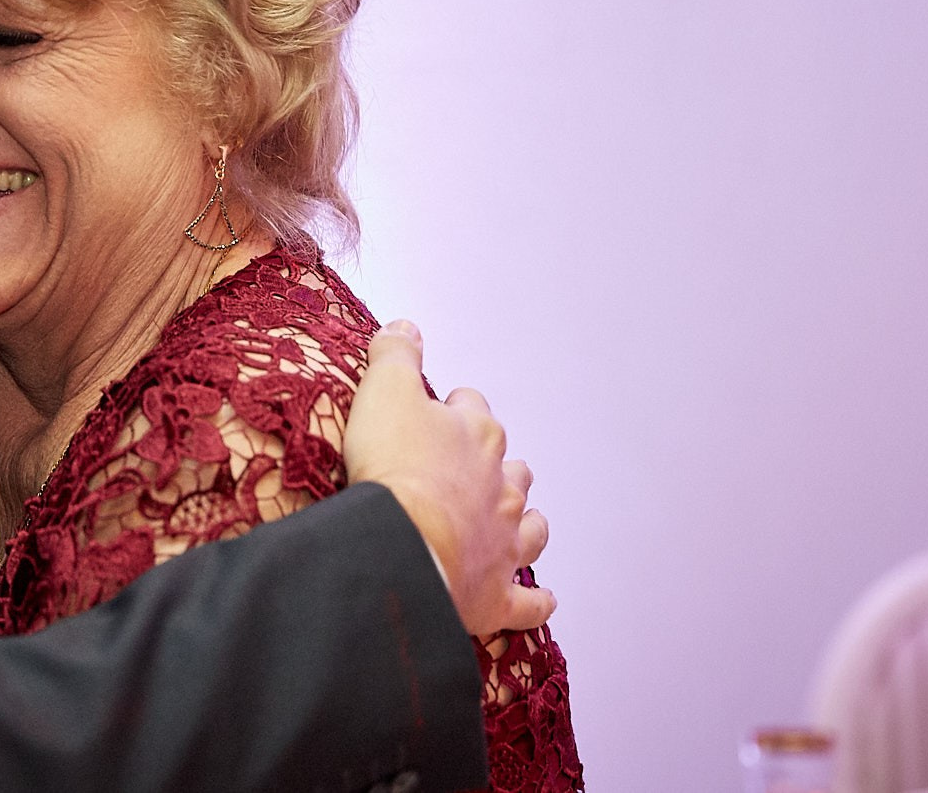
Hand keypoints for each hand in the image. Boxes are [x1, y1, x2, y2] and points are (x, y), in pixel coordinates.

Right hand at [344, 321, 555, 637]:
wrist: (402, 543)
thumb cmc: (393, 466)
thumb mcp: (384, 391)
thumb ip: (395, 355)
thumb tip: (405, 326)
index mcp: (477, 436)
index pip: (473, 408)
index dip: (453, 407)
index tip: (437, 410)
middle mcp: (501, 487)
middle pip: (511, 468)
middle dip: (496, 464)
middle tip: (471, 467)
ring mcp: (503, 542)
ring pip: (530, 526)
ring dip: (525, 522)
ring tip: (515, 520)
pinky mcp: (496, 595)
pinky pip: (528, 602)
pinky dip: (537, 601)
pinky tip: (544, 599)